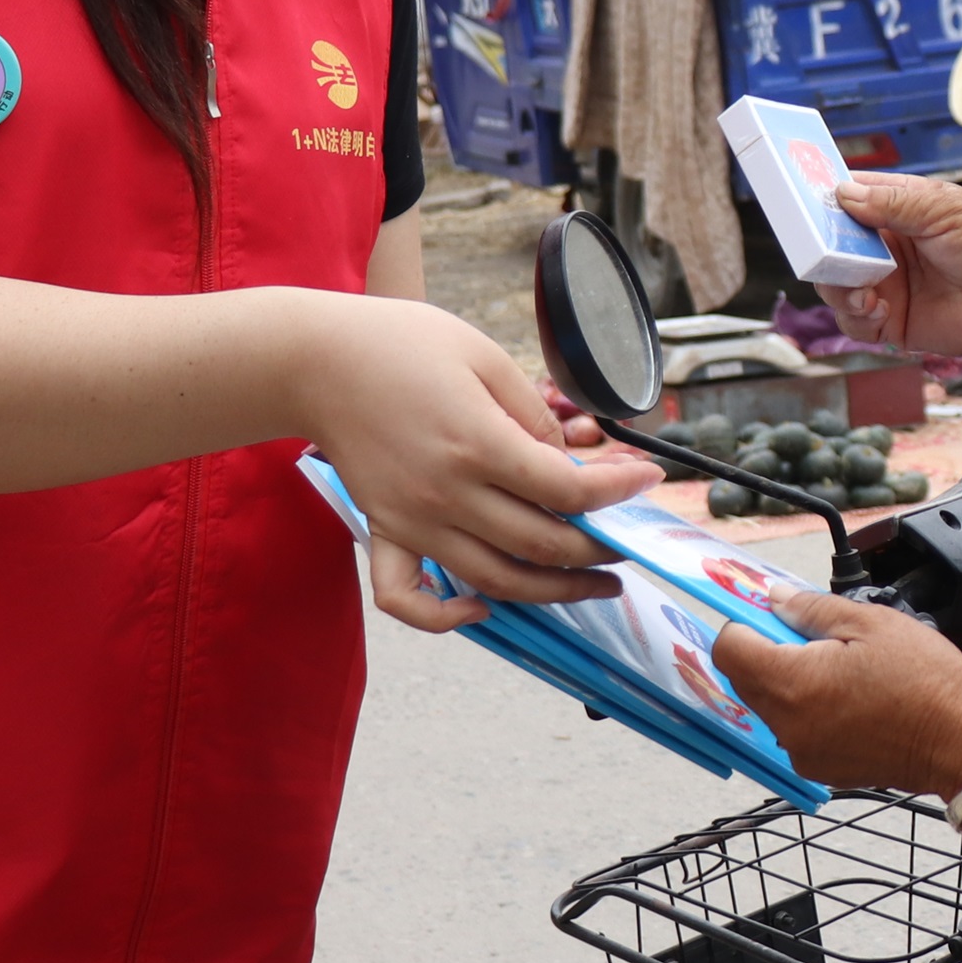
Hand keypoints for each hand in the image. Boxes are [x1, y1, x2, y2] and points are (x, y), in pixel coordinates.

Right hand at [300, 296, 652, 618]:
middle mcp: (447, 495)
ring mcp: (412, 521)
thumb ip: (532, 416)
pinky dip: (446, 618)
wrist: (313, 360)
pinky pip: (407, 597)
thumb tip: (566, 464)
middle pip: (544, 545)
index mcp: (477, 444)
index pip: (568, 492)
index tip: (648, 479)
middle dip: (600, 546)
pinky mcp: (384, 530)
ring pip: (496, 582)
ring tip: (596, 583)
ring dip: (555, 591)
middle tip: (628, 537)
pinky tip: (483, 610)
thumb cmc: (400, 345)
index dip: (618, 491)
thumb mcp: (484, 358)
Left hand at [713, 590, 961, 809]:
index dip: (745, 624)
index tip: (770, 614)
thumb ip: (811, 608)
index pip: (729, 649)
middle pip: (746, 679)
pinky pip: (798, 730)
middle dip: (769, 652)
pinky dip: (812, 710)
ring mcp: (803, 753)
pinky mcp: (823, 769)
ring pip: (772, 705)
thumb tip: (776, 597)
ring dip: (792, 682)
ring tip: (843, 668)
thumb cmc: (928, 682)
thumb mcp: (871, 623)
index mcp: (792, 683)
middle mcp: (787, 726)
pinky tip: (853, 697)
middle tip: (815, 636)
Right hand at [824, 173, 961, 361]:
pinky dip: (856, 317)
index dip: (825, 198)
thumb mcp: (942, 210)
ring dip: (838, 285)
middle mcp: (887, 246)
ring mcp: (887, 284)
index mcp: (899, 210)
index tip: (801, 198)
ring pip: (834, 283)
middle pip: (831, 244)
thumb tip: (842, 194)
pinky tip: (879, 310)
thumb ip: (891, 202)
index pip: (849, 198)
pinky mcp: (891, 321)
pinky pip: (852, 321)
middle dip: (822, 248)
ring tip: (863, 290)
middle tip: (821, 251)